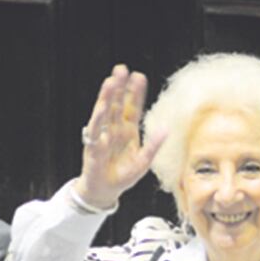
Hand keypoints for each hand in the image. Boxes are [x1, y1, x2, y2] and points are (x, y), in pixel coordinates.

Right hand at [74, 64, 166, 209]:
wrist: (105, 191)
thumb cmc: (123, 176)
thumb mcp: (144, 161)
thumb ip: (153, 145)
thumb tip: (166, 129)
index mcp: (128, 131)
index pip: (132, 107)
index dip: (135, 93)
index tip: (139, 76)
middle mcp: (114, 129)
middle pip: (117, 104)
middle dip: (120, 87)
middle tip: (122, 69)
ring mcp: (103, 135)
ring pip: (105, 111)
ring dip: (107, 96)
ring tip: (111, 80)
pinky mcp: (93, 146)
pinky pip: (95, 130)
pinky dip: (98, 119)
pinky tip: (102, 107)